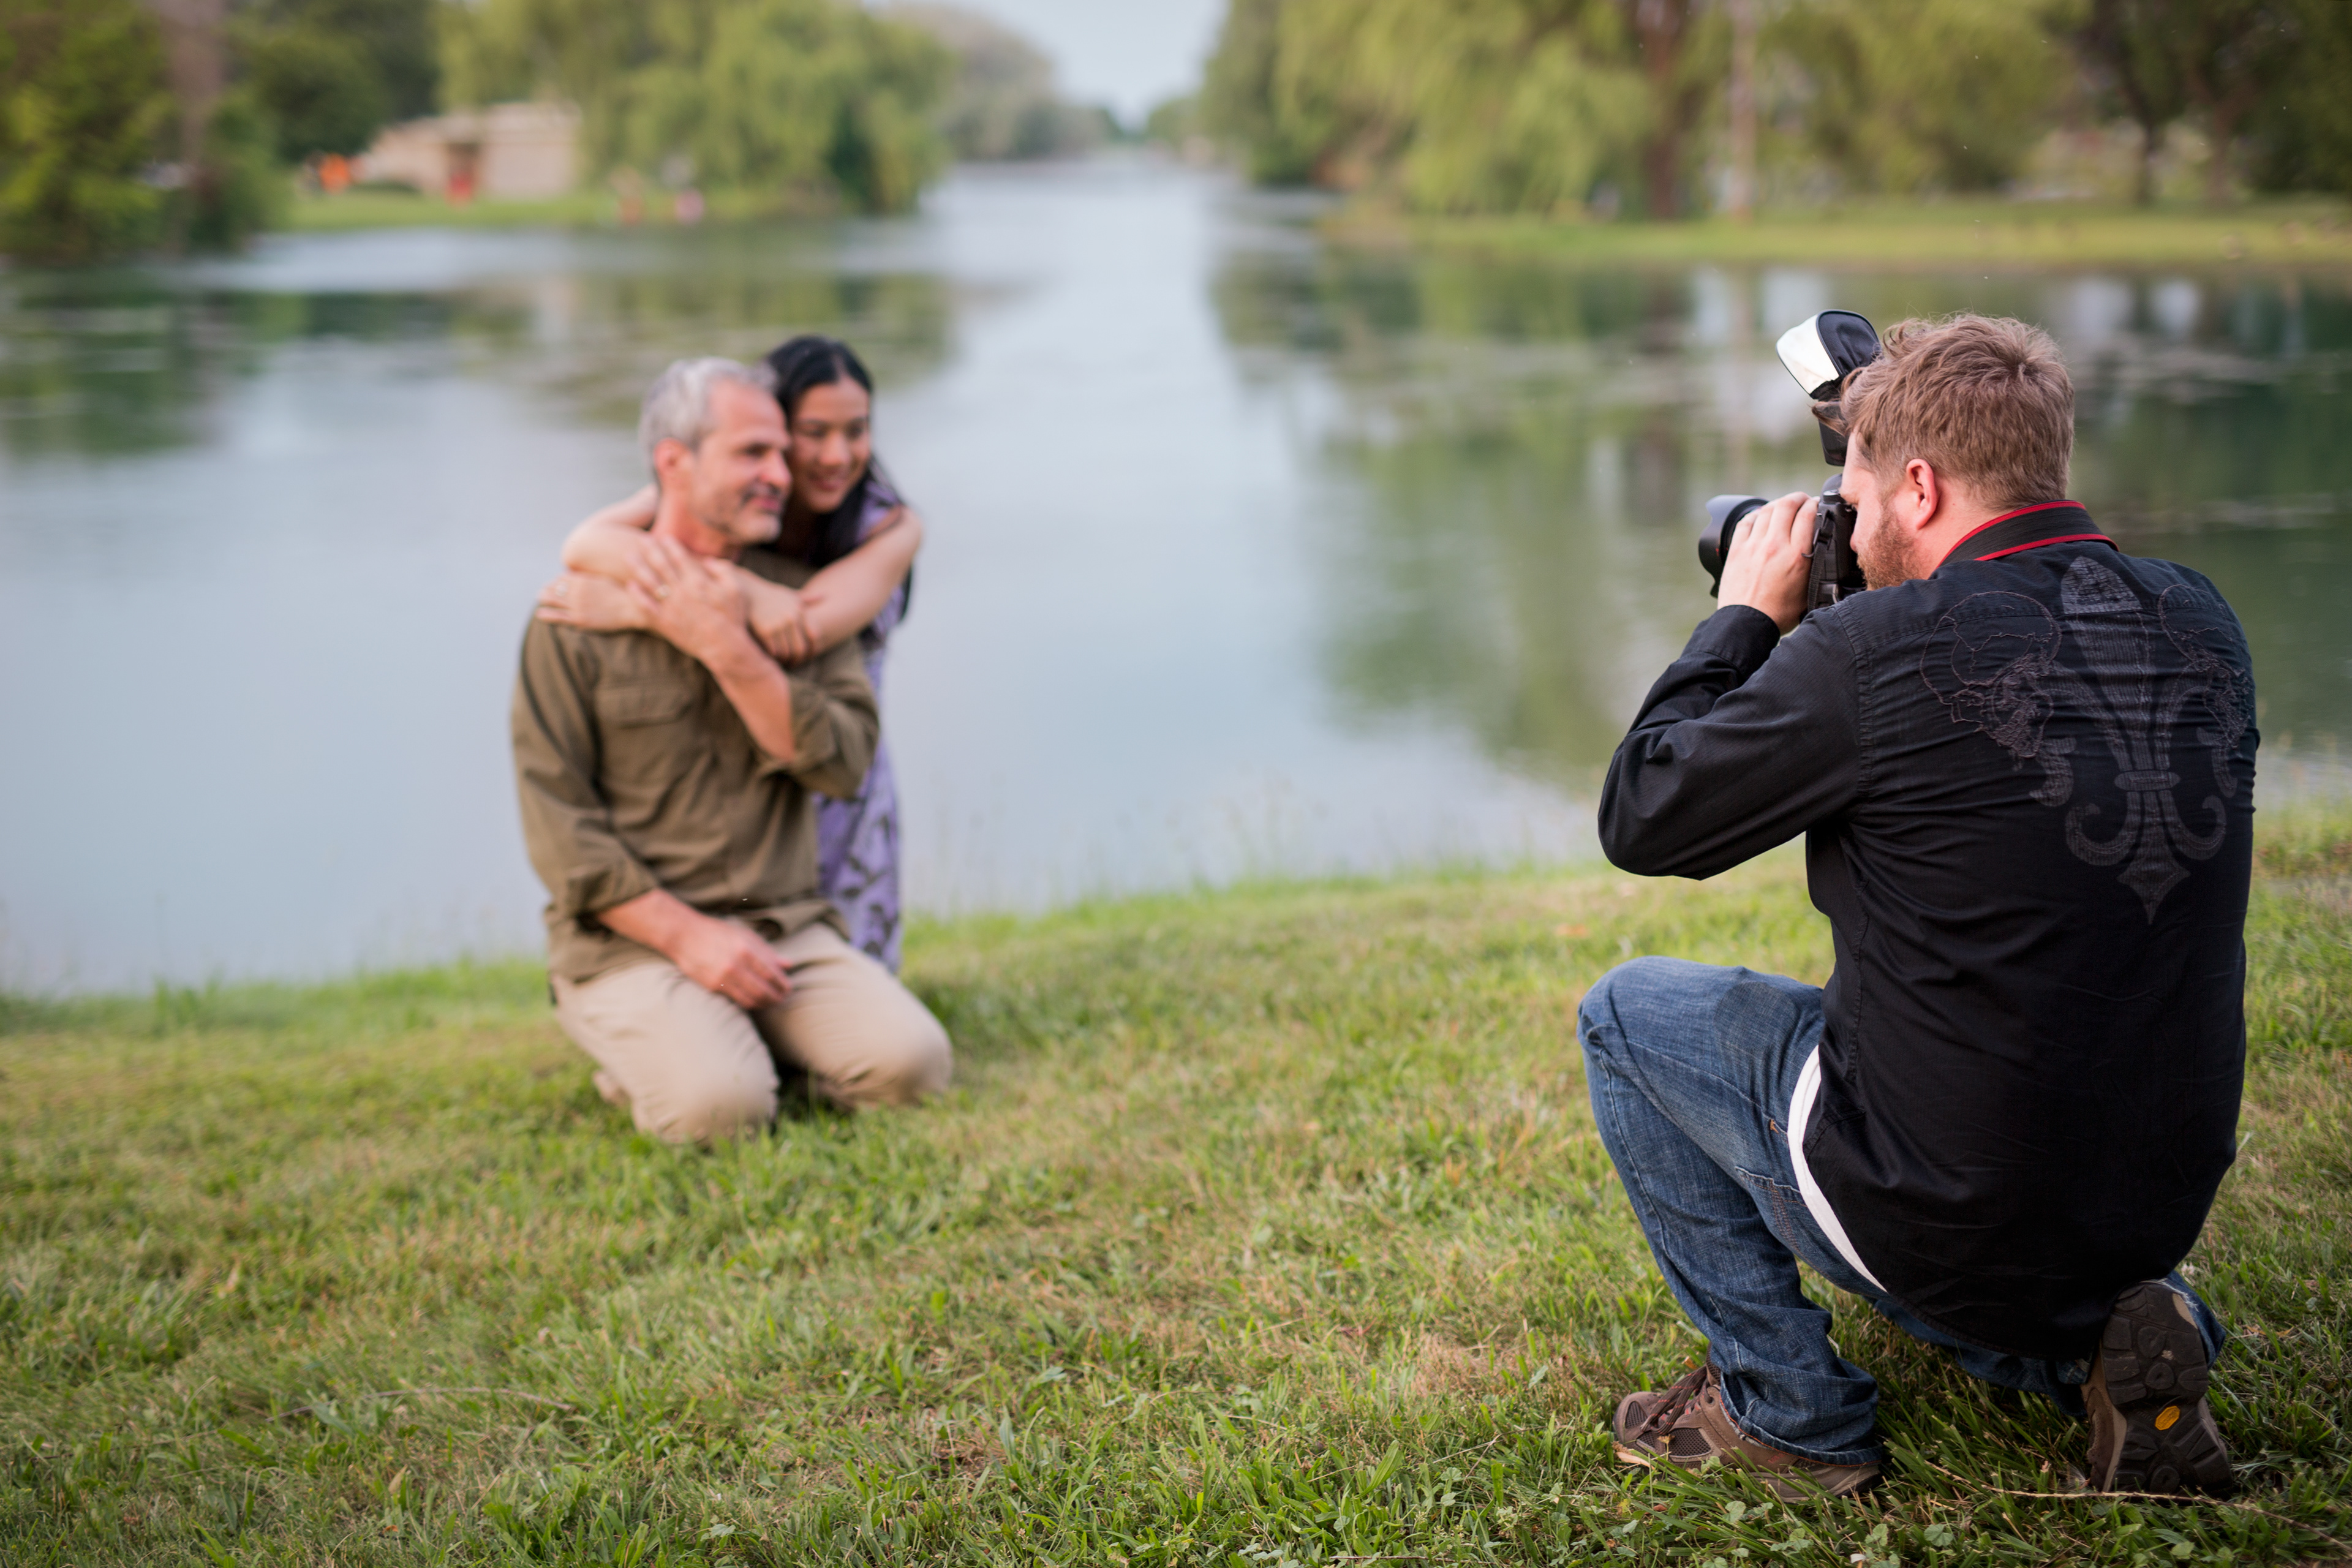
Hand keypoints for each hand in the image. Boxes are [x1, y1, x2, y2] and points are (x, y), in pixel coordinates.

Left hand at [537, 572, 646, 631]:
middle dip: (546, 589)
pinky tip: (540, 614)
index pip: (561, 578)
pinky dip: (546, 614)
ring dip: (543, 598)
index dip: (555, 582)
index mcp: (583, 580)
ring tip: (541, 599)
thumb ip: (587, 578)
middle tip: (543, 593)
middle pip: (553, 587)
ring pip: (551, 599)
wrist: (631, 608)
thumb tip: (576, 576)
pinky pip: (557, 616)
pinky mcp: (579, 619)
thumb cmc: (620, 594)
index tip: (553, 585)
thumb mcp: (602, 580)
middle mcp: (577, 591)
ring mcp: (577, 605)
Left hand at [627, 552, 752, 668]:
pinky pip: (645, 605)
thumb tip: (708, 561)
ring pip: (649, 581)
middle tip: (642, 540)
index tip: (665, 537)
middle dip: (651, 549)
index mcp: (698, 580)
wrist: (724, 647)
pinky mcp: (664, 622)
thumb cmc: (733, 618)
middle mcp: (681, 590)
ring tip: (629, 556)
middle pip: (661, 564)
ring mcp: (671, 606)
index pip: (680, 556)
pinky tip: (630, 585)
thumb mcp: (736, 590)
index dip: (671, 545)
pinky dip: (637, 594)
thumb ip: (724, 570)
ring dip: (638, 567)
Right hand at [671, 912, 791, 1007]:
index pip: (771, 973)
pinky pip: (737, 999)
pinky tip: (754, 1001)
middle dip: (776, 997)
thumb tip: (787, 964)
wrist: (684, 935)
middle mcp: (736, 964)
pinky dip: (749, 1003)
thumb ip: (767, 951)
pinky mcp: (713, 986)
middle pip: (763, 989)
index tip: (788, 988)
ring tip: (770, 1002)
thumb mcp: (744, 935)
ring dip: (764, 1003)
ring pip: (751, 998)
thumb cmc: (716, 932)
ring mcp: (723, 977)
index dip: (782, 984)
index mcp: (746, 949)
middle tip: (782, 999)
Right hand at [742, 572, 814, 663]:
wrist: (746, 592)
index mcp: (799, 612)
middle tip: (794, 664)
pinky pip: (773, 652)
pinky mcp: (765, 631)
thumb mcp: (789, 594)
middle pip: (800, 649)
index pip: (814, 636)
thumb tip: (825, 595)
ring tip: (782, 663)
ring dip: (784, 660)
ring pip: (786, 652)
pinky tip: (771, 658)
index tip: (808, 656)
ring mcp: (778, 625)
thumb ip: (807, 598)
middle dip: (798, 659)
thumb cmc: (769, 594)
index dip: (813, 649)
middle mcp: (791, 619)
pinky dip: (773, 657)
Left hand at [1718, 491, 1816, 634]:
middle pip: (1786, 505)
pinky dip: (1756, 515)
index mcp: (1797, 556)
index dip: (1814, 504)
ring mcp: (1753, 546)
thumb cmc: (1778, 614)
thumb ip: (1816, 567)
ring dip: (1777, 504)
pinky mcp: (1737, 550)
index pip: (1808, 514)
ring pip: (1766, 510)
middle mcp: (1775, 546)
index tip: (1816, 504)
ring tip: (1783, 507)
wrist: (1747, 624)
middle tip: (1801, 500)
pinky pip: (1746, 522)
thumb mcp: (1808, 590)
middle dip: (1797, 498)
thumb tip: (1822, 549)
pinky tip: (1760, 517)